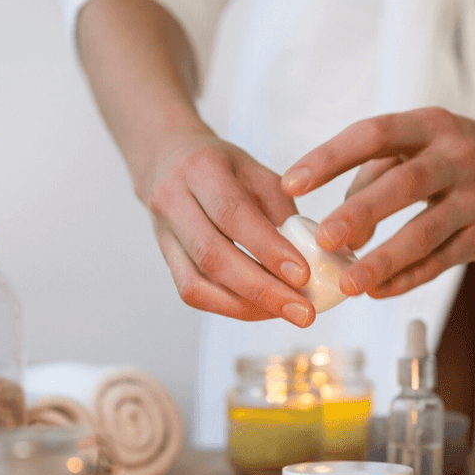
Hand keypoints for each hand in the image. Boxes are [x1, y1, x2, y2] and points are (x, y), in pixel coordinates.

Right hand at [137, 133, 315, 326]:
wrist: (166, 162)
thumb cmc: (222, 167)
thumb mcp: (257, 172)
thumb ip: (281, 211)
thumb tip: (310, 258)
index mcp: (201, 168)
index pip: (232, 213)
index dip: (268, 248)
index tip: (303, 275)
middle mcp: (173, 200)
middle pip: (213, 255)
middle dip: (263, 290)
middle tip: (304, 312)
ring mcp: (164, 233)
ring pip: (198, 283)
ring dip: (246, 306)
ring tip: (286, 313)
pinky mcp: (166, 259)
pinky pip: (192, 293)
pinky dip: (229, 307)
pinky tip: (260, 309)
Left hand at [281, 107, 474, 297]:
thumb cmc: (453, 154)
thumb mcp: (416, 146)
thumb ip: (371, 178)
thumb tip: (339, 231)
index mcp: (428, 126)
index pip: (373, 135)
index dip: (330, 158)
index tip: (290, 183)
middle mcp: (456, 157)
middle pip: (404, 184)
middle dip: (360, 212)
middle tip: (323, 239)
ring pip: (425, 232)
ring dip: (384, 259)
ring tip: (349, 283)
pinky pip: (440, 261)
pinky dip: (407, 278)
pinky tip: (377, 292)